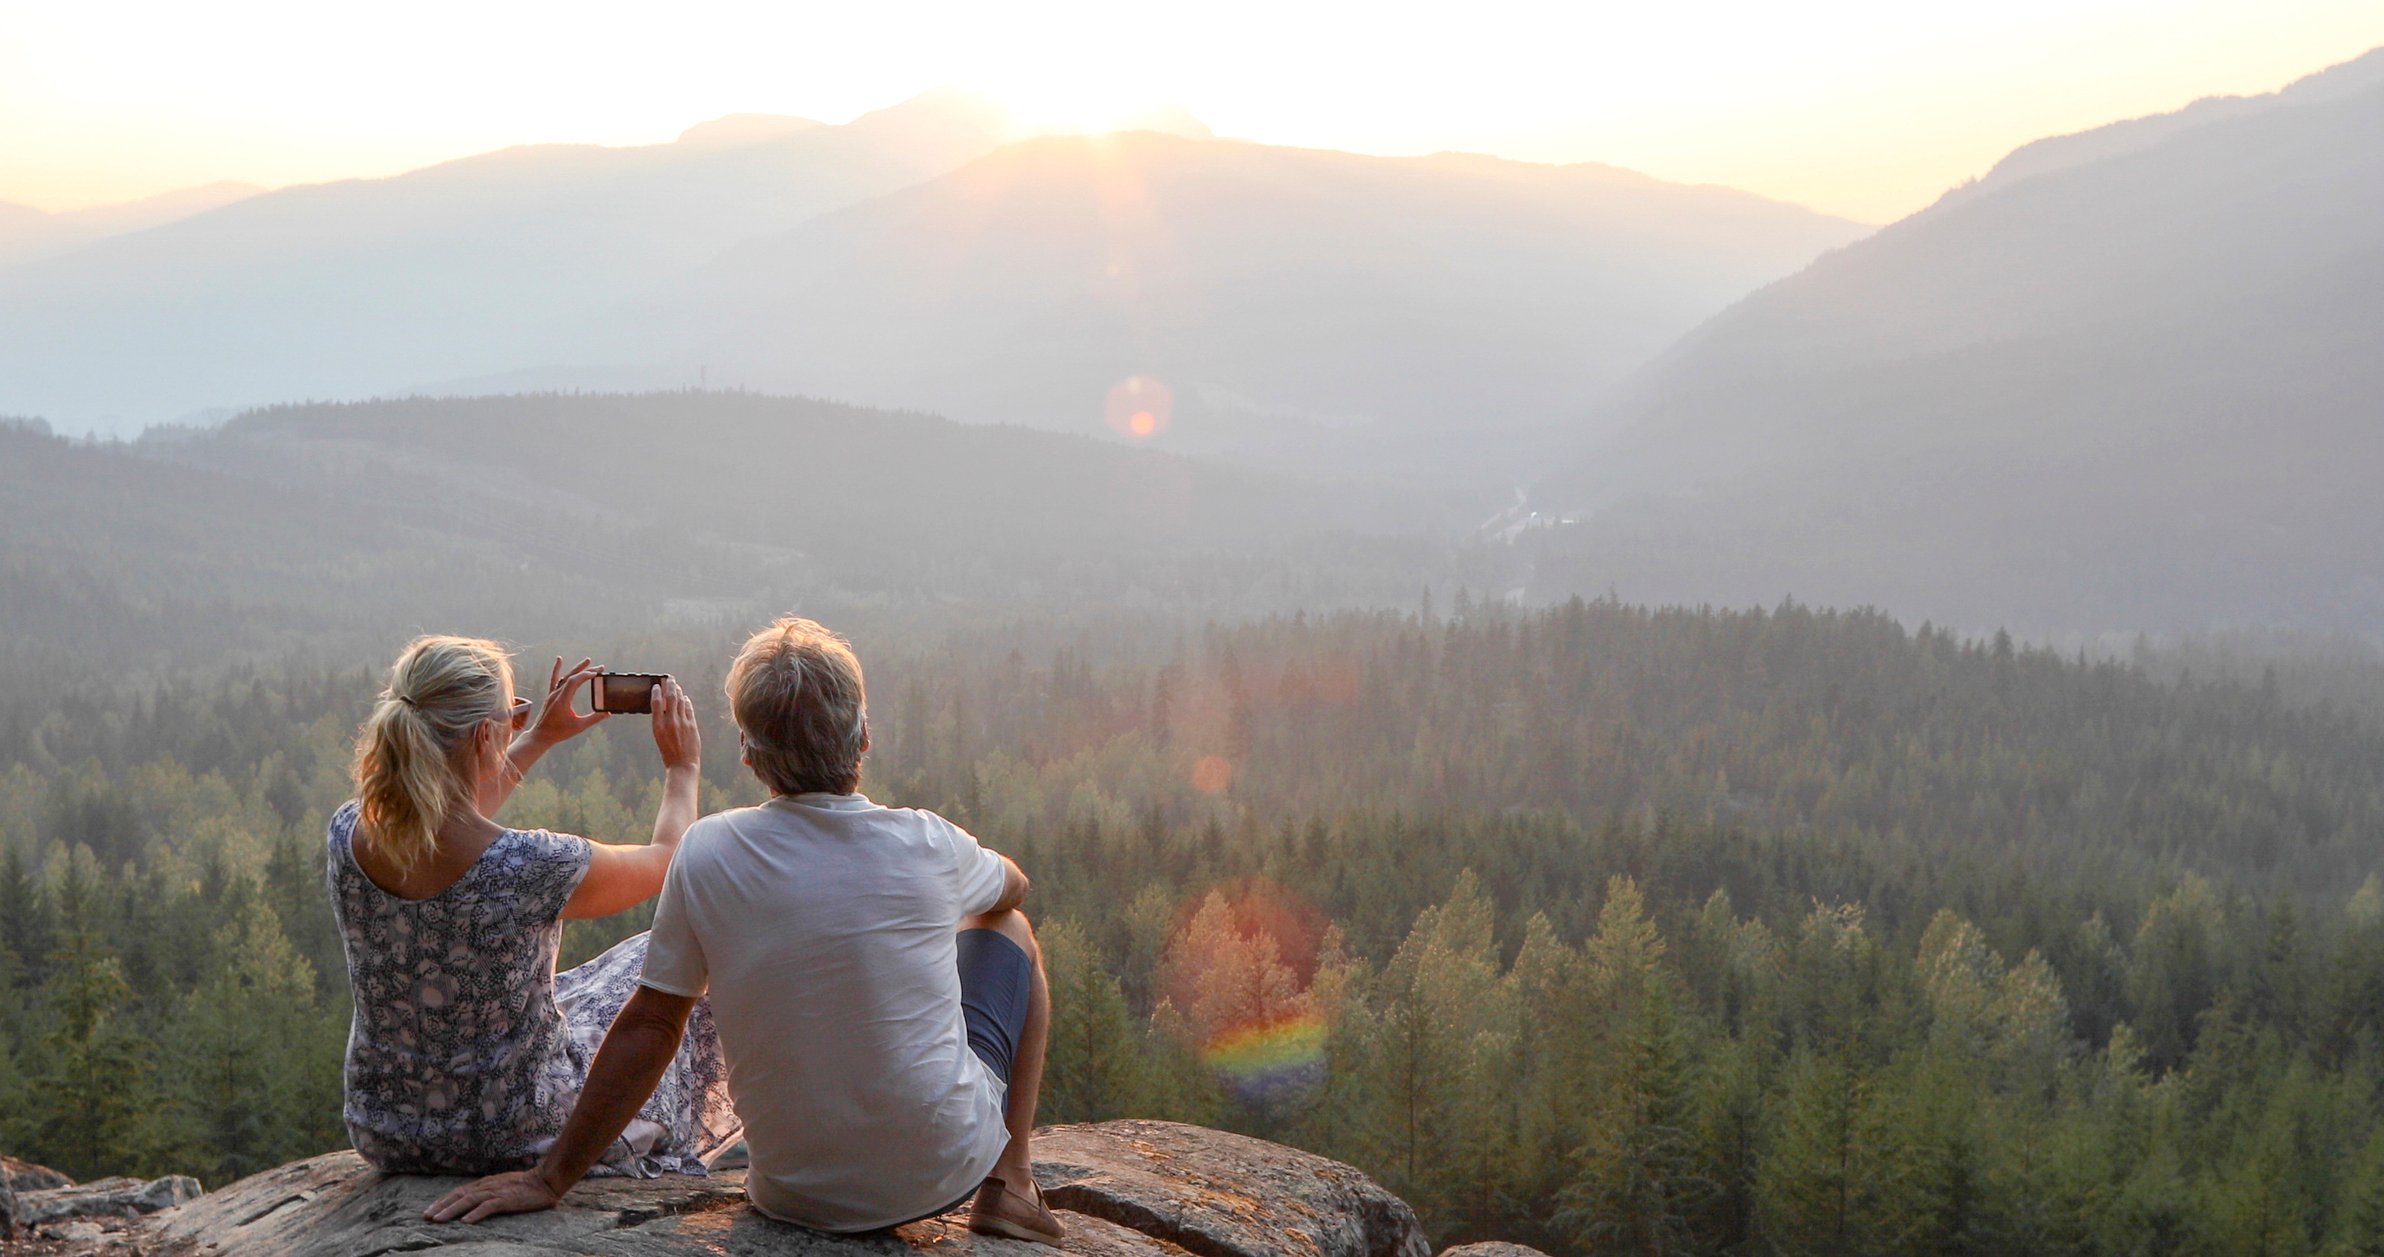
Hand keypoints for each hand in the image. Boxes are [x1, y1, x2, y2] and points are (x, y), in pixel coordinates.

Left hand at [424, 1167, 562, 1223]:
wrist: (546, 1180)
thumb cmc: (526, 1186)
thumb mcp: (502, 1186)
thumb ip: (489, 1192)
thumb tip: (473, 1203)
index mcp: (485, 1183)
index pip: (459, 1191)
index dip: (443, 1201)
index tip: (429, 1211)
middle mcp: (487, 1186)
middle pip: (459, 1195)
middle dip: (441, 1206)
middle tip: (425, 1217)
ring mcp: (497, 1192)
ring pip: (469, 1200)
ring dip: (452, 1210)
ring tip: (438, 1220)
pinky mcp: (507, 1199)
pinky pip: (488, 1206)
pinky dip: (476, 1213)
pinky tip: (465, 1222)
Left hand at [526, 657, 609, 749]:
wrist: (541, 735)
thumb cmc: (558, 732)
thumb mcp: (579, 726)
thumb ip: (594, 718)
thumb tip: (607, 713)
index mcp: (562, 700)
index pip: (574, 682)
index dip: (586, 675)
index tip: (597, 673)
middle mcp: (556, 694)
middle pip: (571, 677)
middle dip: (586, 670)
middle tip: (600, 667)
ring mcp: (553, 694)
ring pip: (565, 676)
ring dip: (577, 668)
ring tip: (587, 661)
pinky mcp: (551, 696)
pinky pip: (554, 679)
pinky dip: (557, 669)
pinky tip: (559, 659)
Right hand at [650, 677, 700, 771]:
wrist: (683, 765)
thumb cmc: (669, 753)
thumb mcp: (659, 737)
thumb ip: (661, 722)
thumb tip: (663, 708)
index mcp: (657, 726)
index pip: (655, 703)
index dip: (656, 692)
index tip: (656, 686)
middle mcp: (670, 722)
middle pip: (670, 697)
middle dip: (670, 685)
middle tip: (669, 678)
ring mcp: (682, 723)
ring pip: (680, 701)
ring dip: (678, 691)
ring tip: (676, 686)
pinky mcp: (692, 725)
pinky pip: (688, 708)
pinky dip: (686, 701)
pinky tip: (684, 698)